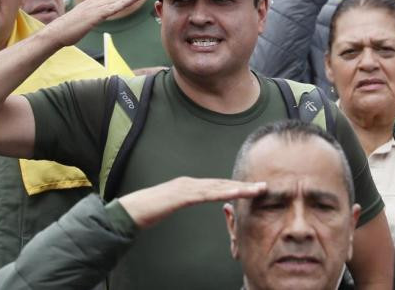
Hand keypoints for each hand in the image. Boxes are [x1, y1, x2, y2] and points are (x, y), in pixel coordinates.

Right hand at [43, 0, 156, 46]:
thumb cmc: (70, 28)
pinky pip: (114, 7)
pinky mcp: (96, 15)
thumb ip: (96, 14)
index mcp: (97, 0)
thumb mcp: (87, 19)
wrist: (56, 33)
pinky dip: (126, 1)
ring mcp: (97, 6)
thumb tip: (102, 14)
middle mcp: (98, 0)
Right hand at [119, 176, 265, 228]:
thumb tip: (195, 202)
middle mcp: (190, 183)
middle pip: (222, 183)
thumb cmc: (148, 211)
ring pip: (218, 187)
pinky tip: (236, 193)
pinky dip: (223, 192)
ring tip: (257, 189)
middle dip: (244, 185)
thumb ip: (184, 202)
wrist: (129, 210)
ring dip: (240, 188)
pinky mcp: (181, 194)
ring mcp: (186, 187)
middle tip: (265, 186)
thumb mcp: (171, 207)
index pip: (218, 186)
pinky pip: (206, 194)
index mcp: (190, 187)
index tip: (254, 189)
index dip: (237, 187)